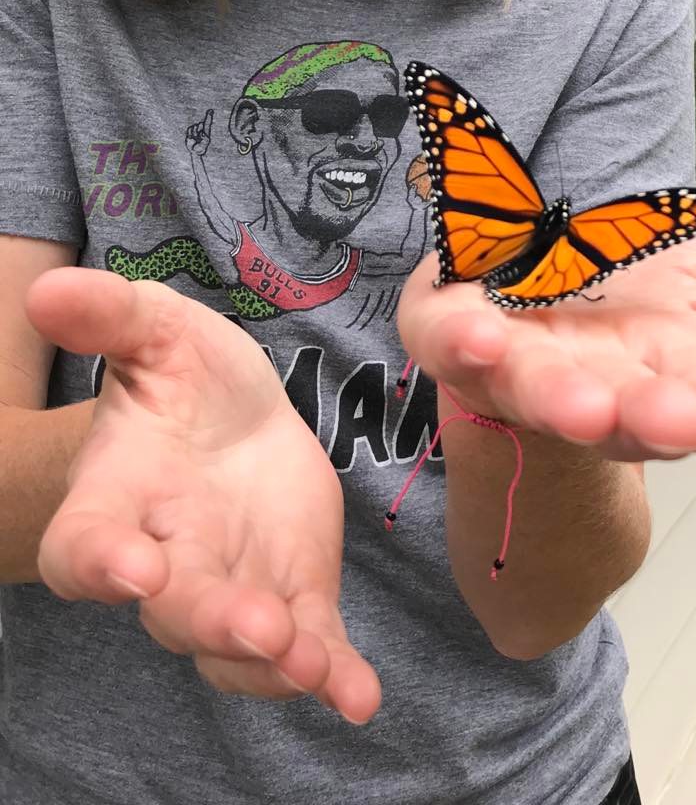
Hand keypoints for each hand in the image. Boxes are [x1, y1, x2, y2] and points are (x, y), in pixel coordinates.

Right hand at [25, 268, 381, 722]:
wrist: (241, 415)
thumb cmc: (186, 376)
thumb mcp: (158, 330)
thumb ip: (111, 317)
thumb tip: (47, 288)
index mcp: (118, 498)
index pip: (87, 546)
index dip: (100, 565)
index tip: (131, 570)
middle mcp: (167, 560)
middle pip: (175, 610)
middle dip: (213, 619)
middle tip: (257, 626)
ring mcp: (232, 586)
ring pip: (238, 648)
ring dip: (272, 662)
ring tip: (311, 663)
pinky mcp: (293, 597)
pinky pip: (309, 648)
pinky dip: (332, 675)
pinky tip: (360, 696)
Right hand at [185, 109, 212, 157]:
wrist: (194, 150)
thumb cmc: (202, 147)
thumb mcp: (205, 143)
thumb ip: (205, 139)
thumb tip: (203, 133)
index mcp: (206, 131)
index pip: (208, 122)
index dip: (209, 116)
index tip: (211, 110)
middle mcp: (201, 129)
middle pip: (200, 124)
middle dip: (199, 128)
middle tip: (199, 136)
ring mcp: (195, 130)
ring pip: (195, 127)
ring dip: (195, 133)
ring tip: (196, 139)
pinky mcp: (190, 131)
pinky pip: (190, 129)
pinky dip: (191, 133)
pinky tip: (192, 138)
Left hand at [396, 235, 695, 461]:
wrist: (524, 285)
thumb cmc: (631, 291)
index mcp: (669, 375)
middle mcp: (599, 382)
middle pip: (628, 413)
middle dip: (655, 420)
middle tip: (684, 424)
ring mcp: (522, 362)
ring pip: (543, 392)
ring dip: (564, 399)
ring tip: (584, 405)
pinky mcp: (454, 329)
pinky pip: (451, 342)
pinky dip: (464, 341)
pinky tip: (478, 336)